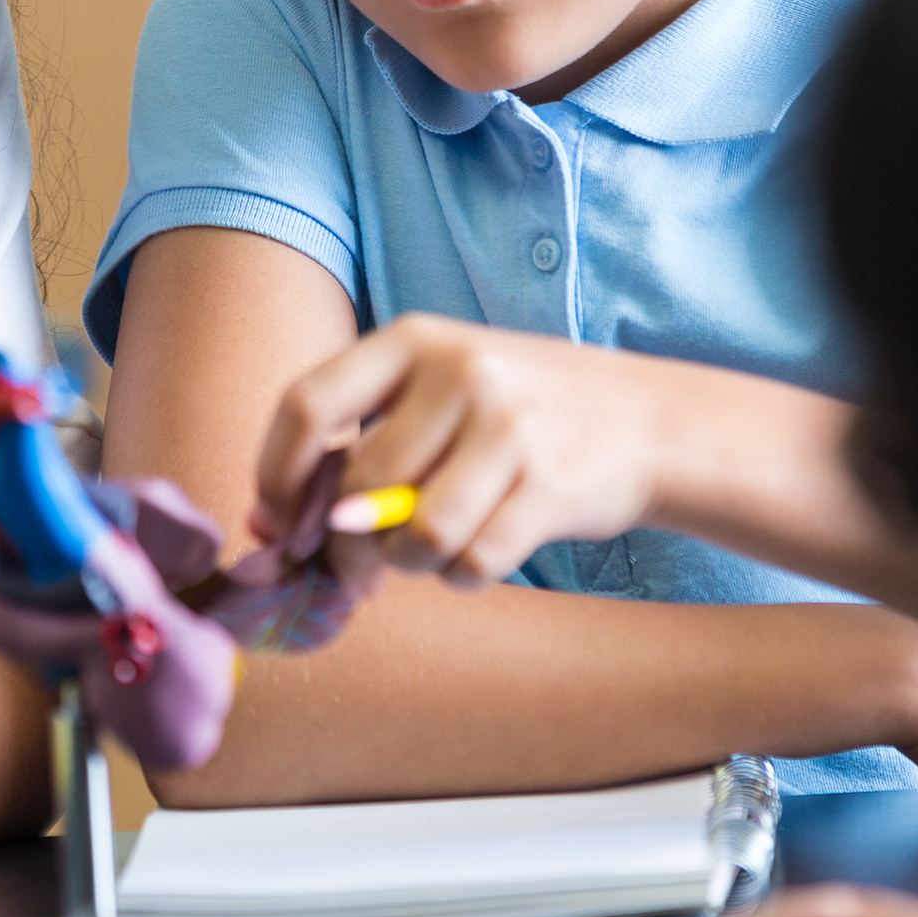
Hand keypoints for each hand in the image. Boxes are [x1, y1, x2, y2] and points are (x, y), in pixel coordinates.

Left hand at [252, 317, 678, 580]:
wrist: (647, 421)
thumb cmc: (518, 415)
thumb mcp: (439, 393)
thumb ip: (364, 443)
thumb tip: (271, 526)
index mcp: (414, 340)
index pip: (307, 405)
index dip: (276, 475)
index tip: (272, 524)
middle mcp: (461, 373)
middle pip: (359, 488)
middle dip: (345, 547)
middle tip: (359, 569)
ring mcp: (510, 427)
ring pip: (414, 536)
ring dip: (411, 564)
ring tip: (433, 550)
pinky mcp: (549, 486)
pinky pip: (470, 562)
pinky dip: (462, 576)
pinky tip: (480, 554)